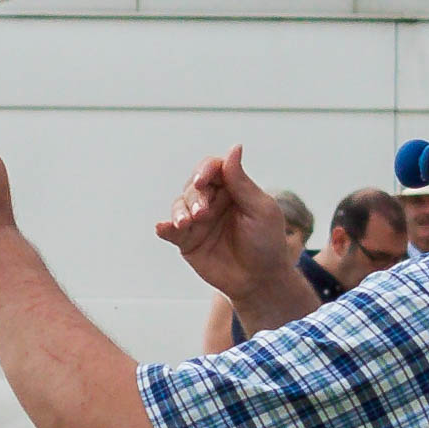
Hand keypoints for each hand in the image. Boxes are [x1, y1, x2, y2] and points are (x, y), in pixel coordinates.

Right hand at [154, 145, 291, 300]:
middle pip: (193, 187)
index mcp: (232, 189)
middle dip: (195, 198)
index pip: (212, 169)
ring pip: (179, 206)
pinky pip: (170, 231)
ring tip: (185, 223)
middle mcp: (212, 201)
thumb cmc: (267, 242)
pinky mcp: (186, 241)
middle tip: (202, 213)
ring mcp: (197, 221)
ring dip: (179, 211)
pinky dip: (164, 227)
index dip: (205, 171)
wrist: (260, 280)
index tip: (202, 181)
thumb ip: (242, 182)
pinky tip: (162, 227)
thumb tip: (234, 147)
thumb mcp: (260, 209)